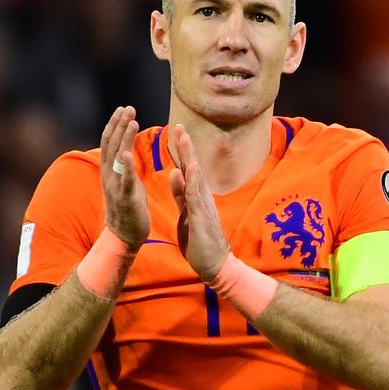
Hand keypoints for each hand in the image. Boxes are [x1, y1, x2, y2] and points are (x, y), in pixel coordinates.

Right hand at [100, 106, 148, 248]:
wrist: (124, 235)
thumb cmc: (127, 206)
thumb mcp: (123, 181)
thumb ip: (122, 165)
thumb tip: (124, 147)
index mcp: (110, 171)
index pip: (109, 142)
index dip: (115, 124)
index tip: (123, 109)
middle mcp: (109, 176)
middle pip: (112, 145)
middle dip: (119, 125)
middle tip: (128, 108)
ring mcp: (116, 187)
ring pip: (118, 158)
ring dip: (124, 138)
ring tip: (132, 121)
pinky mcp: (126, 199)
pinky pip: (125, 181)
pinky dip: (125, 167)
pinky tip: (128, 154)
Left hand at [168, 124, 229, 280]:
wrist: (214, 263)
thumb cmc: (200, 240)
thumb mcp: (186, 212)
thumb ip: (180, 194)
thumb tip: (174, 172)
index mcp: (195, 195)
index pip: (186, 169)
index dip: (180, 151)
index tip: (175, 132)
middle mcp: (201, 196)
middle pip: (192, 166)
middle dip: (185, 146)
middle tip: (179, 126)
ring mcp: (203, 205)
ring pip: (195, 176)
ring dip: (190, 157)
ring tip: (184, 139)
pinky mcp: (202, 216)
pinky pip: (196, 196)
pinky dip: (192, 181)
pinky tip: (189, 168)